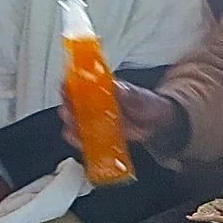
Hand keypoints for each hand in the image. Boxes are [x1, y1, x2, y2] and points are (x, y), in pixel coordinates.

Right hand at [63, 81, 186, 155]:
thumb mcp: (140, 96)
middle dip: (67, 106)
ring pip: (75, 121)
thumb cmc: (146, 104)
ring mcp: (95, 119)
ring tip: (72, 128)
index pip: (80, 82)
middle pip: (73, 102)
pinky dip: (78, 140)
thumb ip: (129, 93)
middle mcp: (95, 102)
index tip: (66, 86)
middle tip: (69, 111)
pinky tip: (77, 140)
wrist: (156, 123)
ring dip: (71, 124)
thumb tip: (118, 88)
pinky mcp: (98, 134)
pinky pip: (84, 137)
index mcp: (103, 88)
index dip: (70, 83)